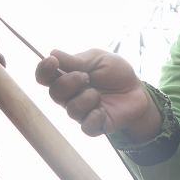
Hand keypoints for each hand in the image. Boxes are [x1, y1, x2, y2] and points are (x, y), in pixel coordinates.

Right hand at [34, 48, 161, 140]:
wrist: (136, 91)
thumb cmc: (115, 72)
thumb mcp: (98, 59)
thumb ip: (76, 60)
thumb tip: (52, 53)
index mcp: (66, 77)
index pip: (44, 76)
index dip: (43, 70)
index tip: (53, 62)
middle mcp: (68, 96)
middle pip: (54, 93)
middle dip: (70, 82)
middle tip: (87, 77)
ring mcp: (80, 112)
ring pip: (71, 110)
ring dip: (87, 98)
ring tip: (99, 94)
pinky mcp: (93, 125)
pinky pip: (86, 127)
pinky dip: (95, 117)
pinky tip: (103, 110)